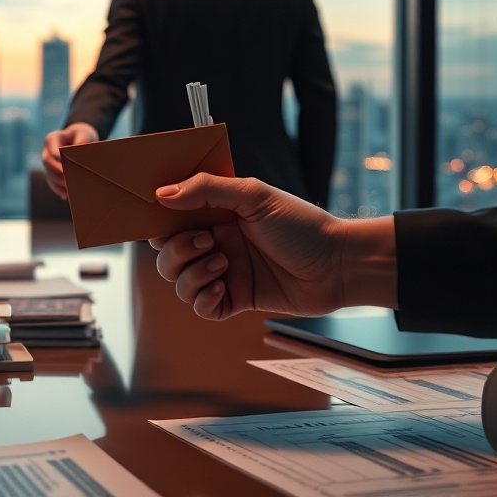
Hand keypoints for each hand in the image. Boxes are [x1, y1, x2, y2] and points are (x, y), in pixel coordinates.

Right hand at [41, 123, 98, 198]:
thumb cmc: (83, 135)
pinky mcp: (52, 172)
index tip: (65, 166)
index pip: (52, 148)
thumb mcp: (84, 133)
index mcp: (52, 139)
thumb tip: (79, 154)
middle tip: (69, 180)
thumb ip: (82, 141)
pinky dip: (58, 189)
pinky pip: (52, 182)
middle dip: (58, 173)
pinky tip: (66, 196)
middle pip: (47, 163)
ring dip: (58, 184)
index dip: (57, 158)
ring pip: (49, 175)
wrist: (79, 138)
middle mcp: (47, 151)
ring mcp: (48, 163)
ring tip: (70, 191)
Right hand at [149, 173, 347, 319]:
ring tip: (223, 265)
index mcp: (218, 215)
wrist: (337, 265)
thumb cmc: (302, 225)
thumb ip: (207, 189)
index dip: (160, 221)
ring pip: (179, 282)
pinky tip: (224, 286)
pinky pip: (201, 307)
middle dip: (176, 249)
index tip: (161, 218)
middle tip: (207, 240)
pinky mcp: (236, 300)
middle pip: (167, 254)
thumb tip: (162, 193)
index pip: (171, 219)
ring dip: (191, 274)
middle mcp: (217, 243)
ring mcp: (225, 273)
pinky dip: (204, 299)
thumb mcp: (255, 196)